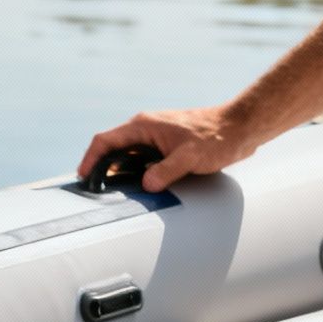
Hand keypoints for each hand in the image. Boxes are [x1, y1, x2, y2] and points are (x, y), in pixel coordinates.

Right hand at [76, 105, 262, 192]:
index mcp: (143, 126)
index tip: (82, 177)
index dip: (90, 159)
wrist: (240, 127)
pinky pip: (142, 162)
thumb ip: (166, 171)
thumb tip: (147, 185)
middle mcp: (145, 130)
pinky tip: (139, 190)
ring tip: (113, 195)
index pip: (105, 141)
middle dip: (100, 170)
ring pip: (127, 158)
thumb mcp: (190, 156)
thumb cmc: (216, 137)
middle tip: (94, 192)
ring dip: (119, 174)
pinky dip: (135, 175)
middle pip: (112, 150)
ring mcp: (154, 139)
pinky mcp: (165, 147)